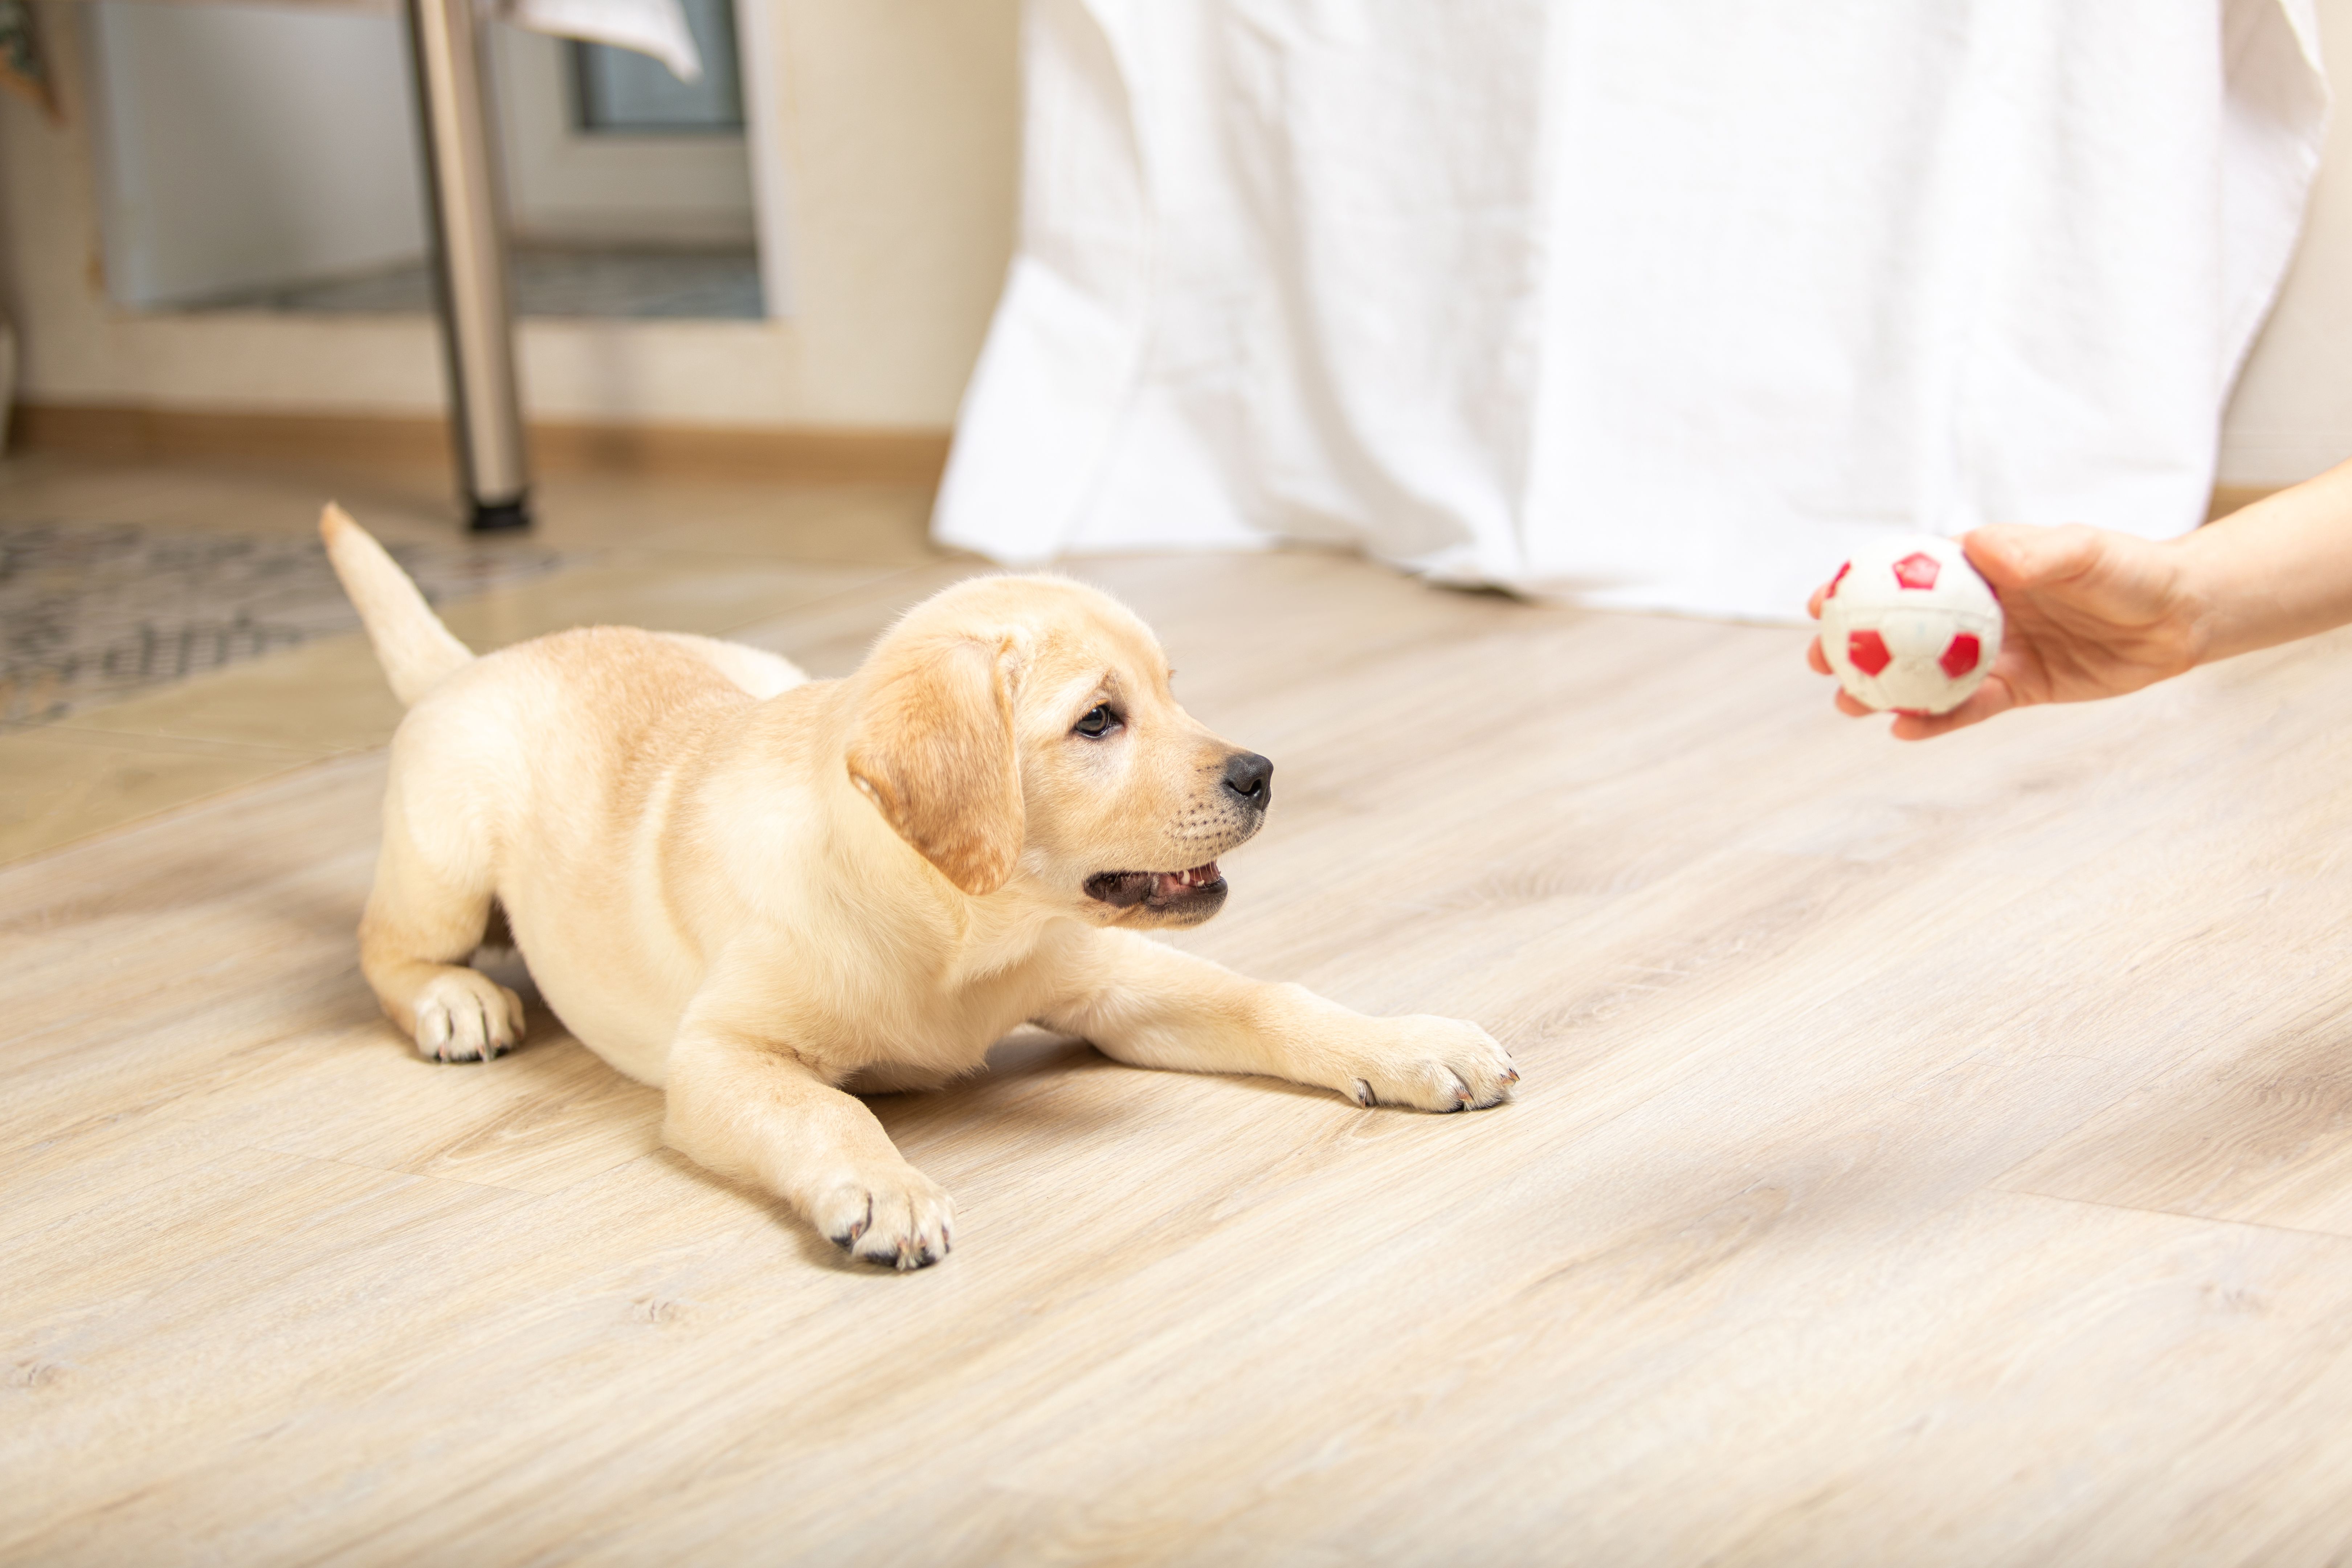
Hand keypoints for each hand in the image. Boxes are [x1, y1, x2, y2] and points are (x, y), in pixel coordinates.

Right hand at [1805, 524, 2209, 739]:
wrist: (2180, 618)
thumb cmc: (2131, 570)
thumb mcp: (2084, 551)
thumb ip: (2033, 551)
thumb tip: (1977, 549)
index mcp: (1980, 569)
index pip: (1905, 576)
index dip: (1858, 587)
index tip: (1821, 600)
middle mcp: (1979, 611)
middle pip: (1900, 629)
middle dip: (1853, 646)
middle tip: (1820, 661)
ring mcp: (1994, 652)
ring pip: (1923, 674)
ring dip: (1882, 690)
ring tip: (1849, 704)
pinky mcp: (2017, 688)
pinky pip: (1967, 708)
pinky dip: (1935, 721)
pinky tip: (1904, 731)